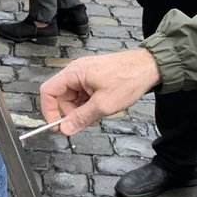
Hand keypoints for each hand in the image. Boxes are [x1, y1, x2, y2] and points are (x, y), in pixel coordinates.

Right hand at [40, 50, 161, 135]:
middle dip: (71, 113)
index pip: (48, 91)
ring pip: (73, 98)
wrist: (148, 67)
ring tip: (98, 114)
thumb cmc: (129, 78)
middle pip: (61, 97)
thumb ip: (81, 117)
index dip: (49, 111)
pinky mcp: (93, 79)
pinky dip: (90, 105)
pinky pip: (83, 95)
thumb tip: (66, 128)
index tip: (58, 126)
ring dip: (82, 110)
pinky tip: (102, 108)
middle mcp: (76, 72)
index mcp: (74, 73)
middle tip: (84, 123)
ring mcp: (85, 75)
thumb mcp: (103, 104)